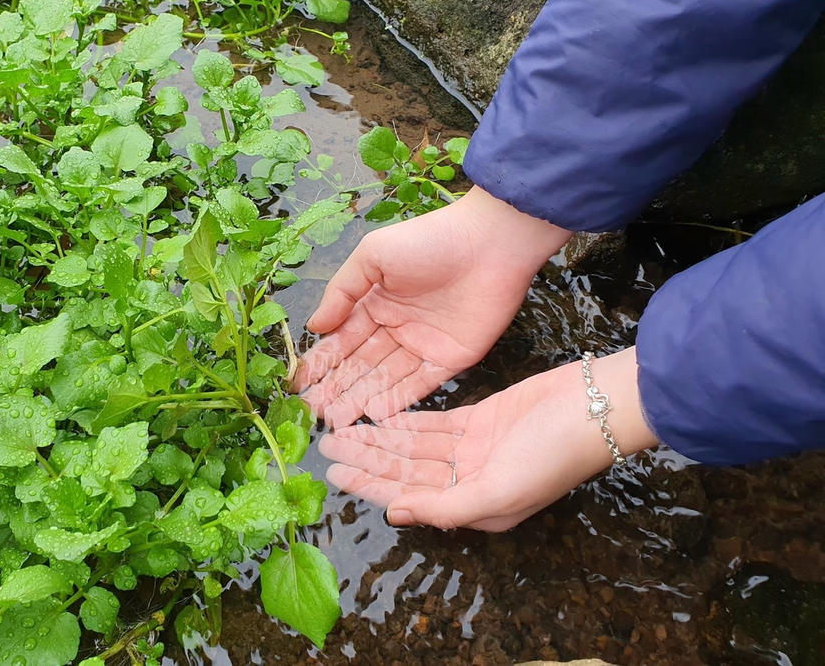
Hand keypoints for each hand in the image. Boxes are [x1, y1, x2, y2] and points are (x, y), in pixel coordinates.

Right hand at [293, 187, 570, 427]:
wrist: (490, 242)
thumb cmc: (427, 241)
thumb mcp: (372, 257)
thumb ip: (342, 293)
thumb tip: (314, 326)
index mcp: (376, 302)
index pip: (343, 340)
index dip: (322, 363)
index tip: (299, 385)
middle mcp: (396, 327)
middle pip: (361, 365)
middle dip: (336, 388)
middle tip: (313, 412)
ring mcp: (424, 345)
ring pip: (386, 378)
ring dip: (361, 399)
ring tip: (336, 420)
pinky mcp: (452, 359)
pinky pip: (421, 384)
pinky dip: (399, 399)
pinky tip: (375, 415)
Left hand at [318, 348, 657, 530]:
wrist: (596, 407)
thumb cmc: (551, 455)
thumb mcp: (497, 491)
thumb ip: (444, 507)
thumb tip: (395, 515)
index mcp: (474, 508)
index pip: (409, 497)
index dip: (371, 485)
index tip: (335, 474)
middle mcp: (470, 481)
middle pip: (406, 471)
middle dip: (368, 460)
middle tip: (326, 446)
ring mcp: (475, 449)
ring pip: (415, 446)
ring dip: (380, 439)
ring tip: (342, 429)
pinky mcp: (481, 419)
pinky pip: (433, 423)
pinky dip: (406, 421)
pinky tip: (377, 415)